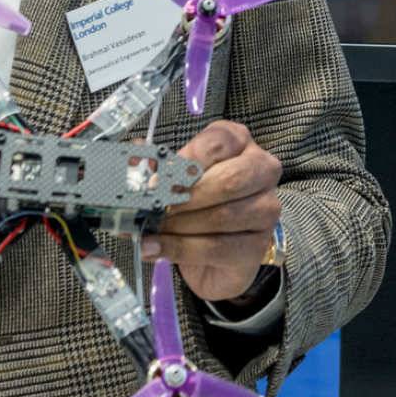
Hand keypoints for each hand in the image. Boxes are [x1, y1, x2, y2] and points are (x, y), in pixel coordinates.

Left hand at [150, 120, 281, 301]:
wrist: (213, 253)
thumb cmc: (196, 205)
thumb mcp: (174, 178)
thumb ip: (153, 166)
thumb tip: (130, 157)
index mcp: (238, 142)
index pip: (217, 144)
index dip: (183, 163)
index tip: (154, 181)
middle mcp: (260, 170)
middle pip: (228, 181)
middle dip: (184, 197)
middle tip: (153, 207)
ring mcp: (265, 209)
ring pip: (223, 216)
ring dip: (179, 226)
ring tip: (151, 230)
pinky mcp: (258, 245)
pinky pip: (218, 247)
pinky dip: (181, 249)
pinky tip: (156, 248)